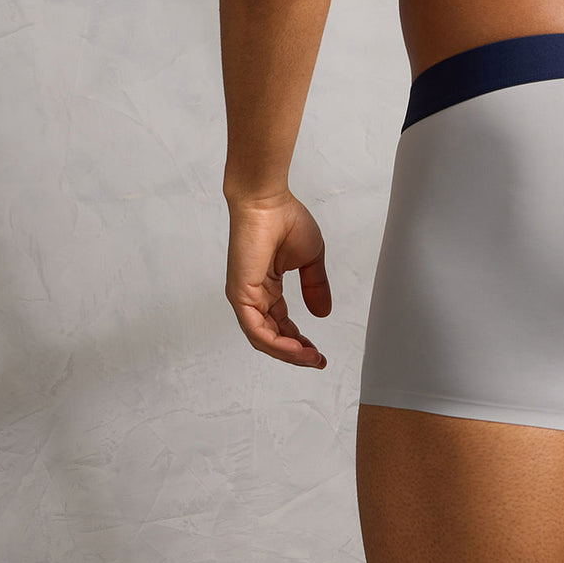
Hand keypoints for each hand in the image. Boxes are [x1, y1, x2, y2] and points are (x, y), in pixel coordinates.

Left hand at [224, 190, 330, 367]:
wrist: (267, 201)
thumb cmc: (286, 219)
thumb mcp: (310, 258)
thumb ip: (315, 286)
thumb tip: (323, 314)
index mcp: (267, 287)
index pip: (281, 324)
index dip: (300, 341)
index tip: (318, 353)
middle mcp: (253, 296)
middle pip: (272, 337)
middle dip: (295, 353)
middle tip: (316, 360)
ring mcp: (244, 298)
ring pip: (264, 339)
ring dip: (288, 352)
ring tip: (310, 357)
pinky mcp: (240, 295)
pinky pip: (256, 330)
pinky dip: (276, 343)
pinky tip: (296, 347)